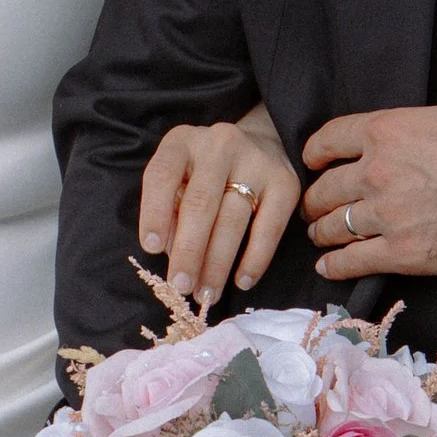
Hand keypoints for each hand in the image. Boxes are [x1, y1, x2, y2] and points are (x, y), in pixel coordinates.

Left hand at [139, 105, 301, 305]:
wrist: (264, 144)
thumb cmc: (207, 174)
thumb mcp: (180, 179)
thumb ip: (170, 211)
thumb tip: (171, 253)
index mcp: (182, 142)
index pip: (162, 175)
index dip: (155, 213)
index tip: (151, 248)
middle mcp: (219, 145)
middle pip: (200, 203)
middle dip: (189, 251)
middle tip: (181, 286)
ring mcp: (256, 161)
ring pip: (232, 219)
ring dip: (218, 264)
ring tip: (207, 293)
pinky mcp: (285, 182)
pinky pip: (269, 228)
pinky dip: (255, 259)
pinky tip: (242, 281)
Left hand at [302, 104, 436, 282]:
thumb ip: (401, 130)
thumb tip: (385, 142)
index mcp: (383, 132)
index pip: (328, 141)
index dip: (314, 154)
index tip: (313, 163)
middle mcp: (375, 172)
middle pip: (325, 189)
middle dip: (315, 200)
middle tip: (313, 207)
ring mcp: (385, 215)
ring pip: (334, 226)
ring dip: (321, 232)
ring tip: (319, 235)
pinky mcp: (401, 252)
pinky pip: (353, 261)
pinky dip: (334, 265)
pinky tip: (326, 267)